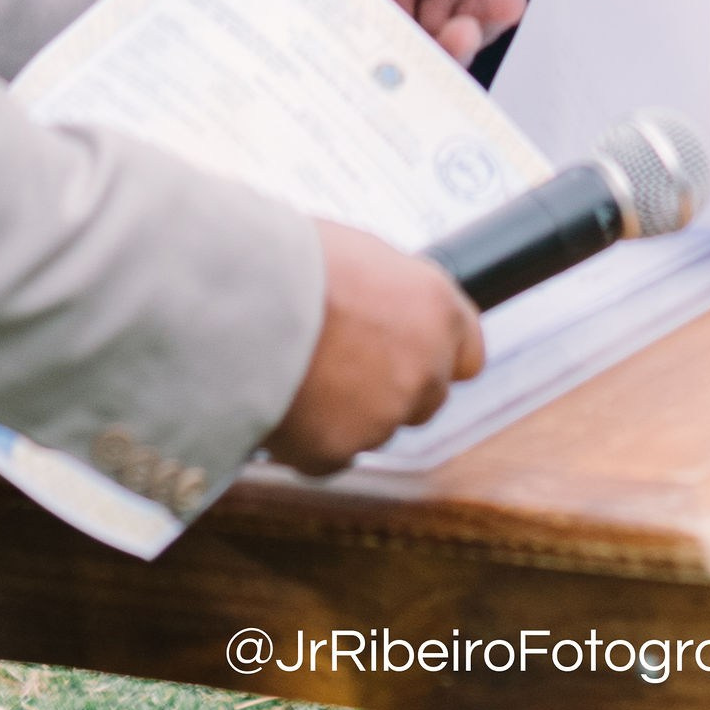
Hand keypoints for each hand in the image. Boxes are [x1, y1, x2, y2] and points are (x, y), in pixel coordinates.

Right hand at [264, 219, 482, 471]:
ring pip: (375, 427)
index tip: (414, 354)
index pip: (468, 354)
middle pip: (425, 396)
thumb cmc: (291, 261)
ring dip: (348, 412)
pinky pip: (331, 454)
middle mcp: (424, 366)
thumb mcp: (361, 255)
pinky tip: (284, 401)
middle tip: (342, 364)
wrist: (241, 302)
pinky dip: (310, 439)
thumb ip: (392, 294)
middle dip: (391, 387)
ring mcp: (386, 415)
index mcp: (436, 309)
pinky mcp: (341, 452)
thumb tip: (387, 309)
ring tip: (300, 372)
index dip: (438, 354)